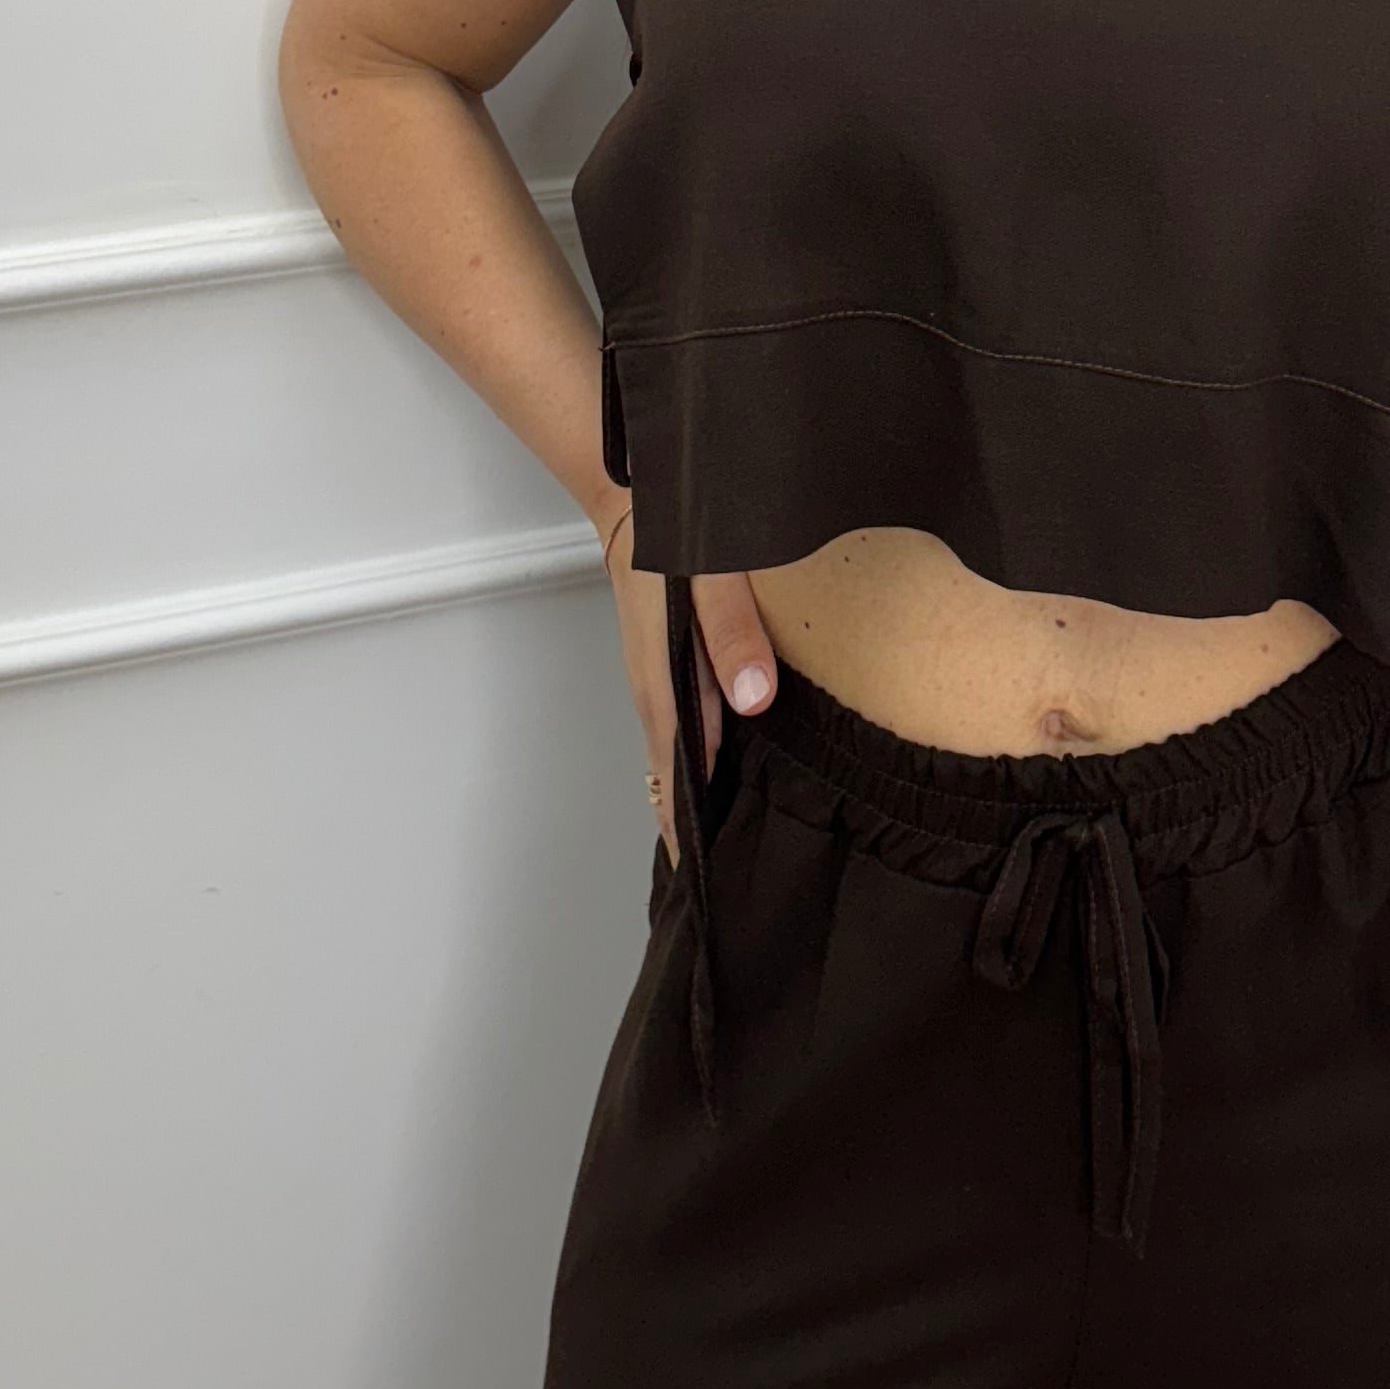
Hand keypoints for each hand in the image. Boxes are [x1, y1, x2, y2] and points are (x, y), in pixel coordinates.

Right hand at [598, 511, 776, 860]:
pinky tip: (732, 770)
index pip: (672, 786)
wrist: (635, 498)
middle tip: (733, 884)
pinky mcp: (668, 668)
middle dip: (696, 833)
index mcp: (664, 691)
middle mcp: (655, 697)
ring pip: (678, 757)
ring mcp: (658, 683)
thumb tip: (753, 701)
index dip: (686, 839)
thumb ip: (733, 634)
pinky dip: (701, 761)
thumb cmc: (673, 537)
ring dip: (698, 797)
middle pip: (672, 783)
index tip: (704, 890)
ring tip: (736, 843)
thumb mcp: (714, 579)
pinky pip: (683, 729)